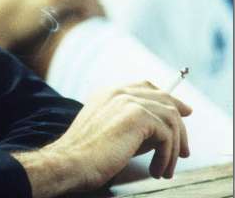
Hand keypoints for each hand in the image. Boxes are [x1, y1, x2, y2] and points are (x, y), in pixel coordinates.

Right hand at [14, 82, 191, 197]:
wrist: (71, 161)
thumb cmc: (87, 154)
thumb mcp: (111, 132)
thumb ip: (134, 125)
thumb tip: (166, 132)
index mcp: (109, 93)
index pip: (146, 86)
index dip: (169, 100)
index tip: (183, 114)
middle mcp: (119, 91)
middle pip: (166, 99)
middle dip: (180, 127)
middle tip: (184, 152)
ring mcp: (128, 101)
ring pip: (171, 118)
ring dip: (174, 148)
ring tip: (165, 169)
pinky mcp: (138, 115)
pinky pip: (168, 135)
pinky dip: (167, 156)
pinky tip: (157, 169)